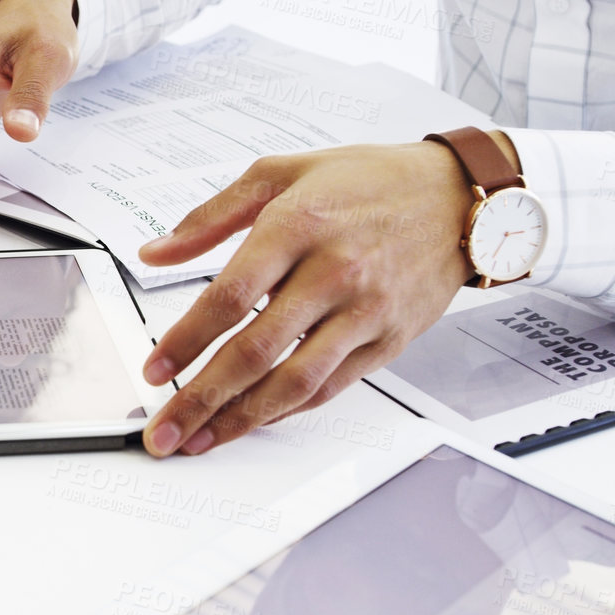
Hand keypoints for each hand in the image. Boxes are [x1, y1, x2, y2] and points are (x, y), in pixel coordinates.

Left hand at [138, 141, 483, 456]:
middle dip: (201, 399)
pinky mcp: (388, 340)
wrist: (460, 196)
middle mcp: (333, 272)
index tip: (154, 371)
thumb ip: (211, 216)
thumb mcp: (281, 174)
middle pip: (255, 352)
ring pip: (294, 382)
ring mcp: (365, 311)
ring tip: (201, 441)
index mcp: (298, 227)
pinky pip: (330, 387)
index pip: (230, 297)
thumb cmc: (368, 181)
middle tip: (165, 431)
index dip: (186, 341)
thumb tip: (155, 252)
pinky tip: (253, 420)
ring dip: (241, 419)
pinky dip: (287, 409)